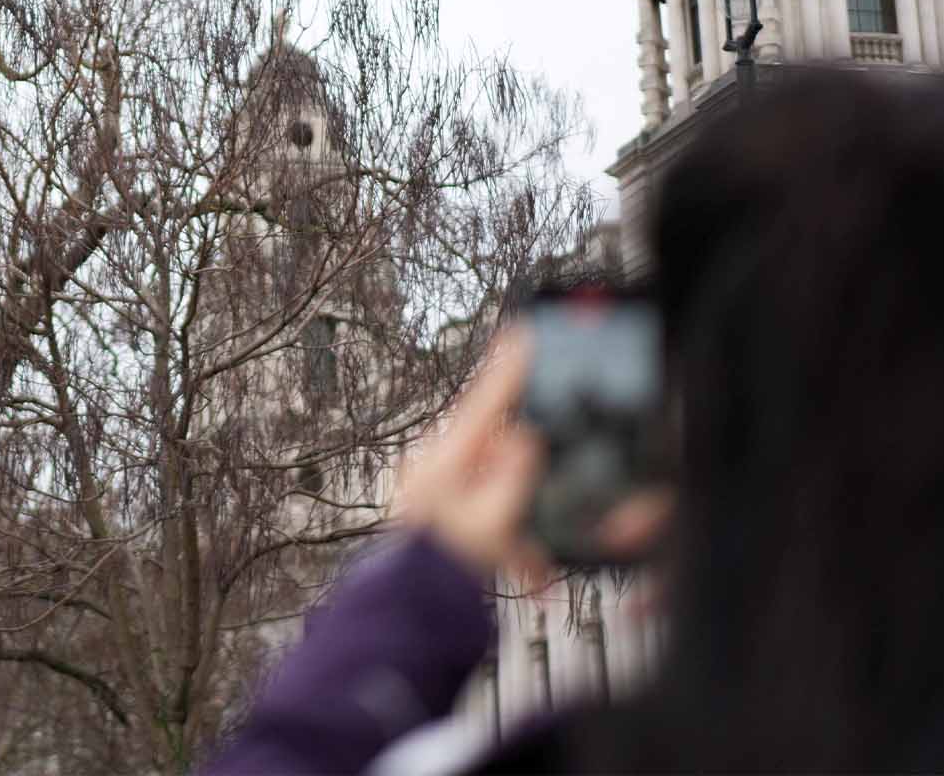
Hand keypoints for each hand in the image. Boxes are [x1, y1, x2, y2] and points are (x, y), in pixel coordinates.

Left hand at [395, 329, 550, 584]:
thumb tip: (525, 441)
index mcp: (446, 458)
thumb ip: (513, 479)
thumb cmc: (437, 570)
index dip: (510, 365)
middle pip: (502, 454)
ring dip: (521, 526)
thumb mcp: (489, 525)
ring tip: (529, 566)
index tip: (522, 332)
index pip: (487, 399)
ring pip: (498, 490)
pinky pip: (487, 514)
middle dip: (529, 487)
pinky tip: (525, 573)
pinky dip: (508, 541)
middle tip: (537, 521)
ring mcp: (438, 488)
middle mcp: (438, 465)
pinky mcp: (442, 511)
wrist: (407, 611)